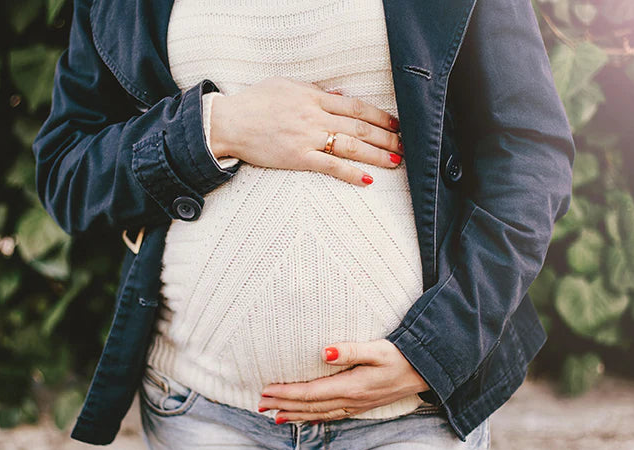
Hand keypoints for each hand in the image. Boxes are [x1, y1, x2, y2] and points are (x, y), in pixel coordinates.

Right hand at [208, 76, 403, 185]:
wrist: (228, 122)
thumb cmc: (254, 102)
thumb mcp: (286, 85)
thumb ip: (315, 90)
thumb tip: (340, 94)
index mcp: (314, 97)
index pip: (356, 106)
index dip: (380, 115)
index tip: (396, 122)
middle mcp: (315, 116)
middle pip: (360, 126)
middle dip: (386, 135)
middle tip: (405, 143)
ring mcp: (308, 138)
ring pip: (351, 146)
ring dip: (377, 153)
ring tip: (396, 160)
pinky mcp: (298, 158)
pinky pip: (330, 166)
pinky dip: (351, 173)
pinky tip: (368, 179)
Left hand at [257, 339, 430, 423]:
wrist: (424, 370)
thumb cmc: (401, 356)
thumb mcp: (378, 349)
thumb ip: (350, 350)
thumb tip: (325, 351)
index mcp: (352, 386)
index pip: (311, 392)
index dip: (287, 393)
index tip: (267, 390)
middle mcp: (352, 400)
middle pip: (310, 406)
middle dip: (284, 405)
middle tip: (261, 404)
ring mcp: (356, 406)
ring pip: (319, 414)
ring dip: (296, 415)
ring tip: (275, 415)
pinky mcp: (361, 406)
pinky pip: (331, 416)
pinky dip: (314, 418)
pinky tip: (305, 418)